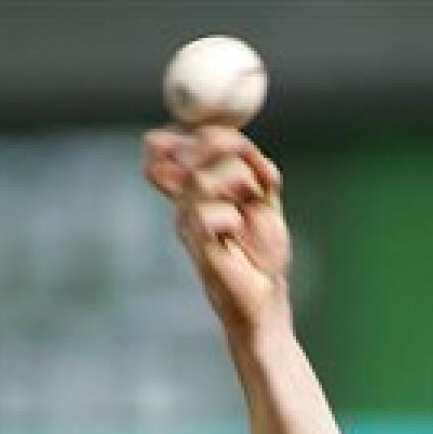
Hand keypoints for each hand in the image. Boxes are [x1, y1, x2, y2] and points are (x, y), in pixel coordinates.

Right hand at [143, 126, 289, 335]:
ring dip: (239, 182)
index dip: (203, 132)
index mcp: (193, 188)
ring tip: (252, 204)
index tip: (245, 149)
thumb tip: (235, 138)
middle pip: (189, 147)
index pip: (164, 143)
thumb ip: (250, 167)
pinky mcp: (198, 247)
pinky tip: (240, 232)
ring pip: (201, 178)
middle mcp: (184, 202)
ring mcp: (187, 224)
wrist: (268, 301)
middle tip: (258, 171)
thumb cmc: (263, 256)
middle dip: (232, 147)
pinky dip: (234, 217)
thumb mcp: (263, 200)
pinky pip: (206, 215)